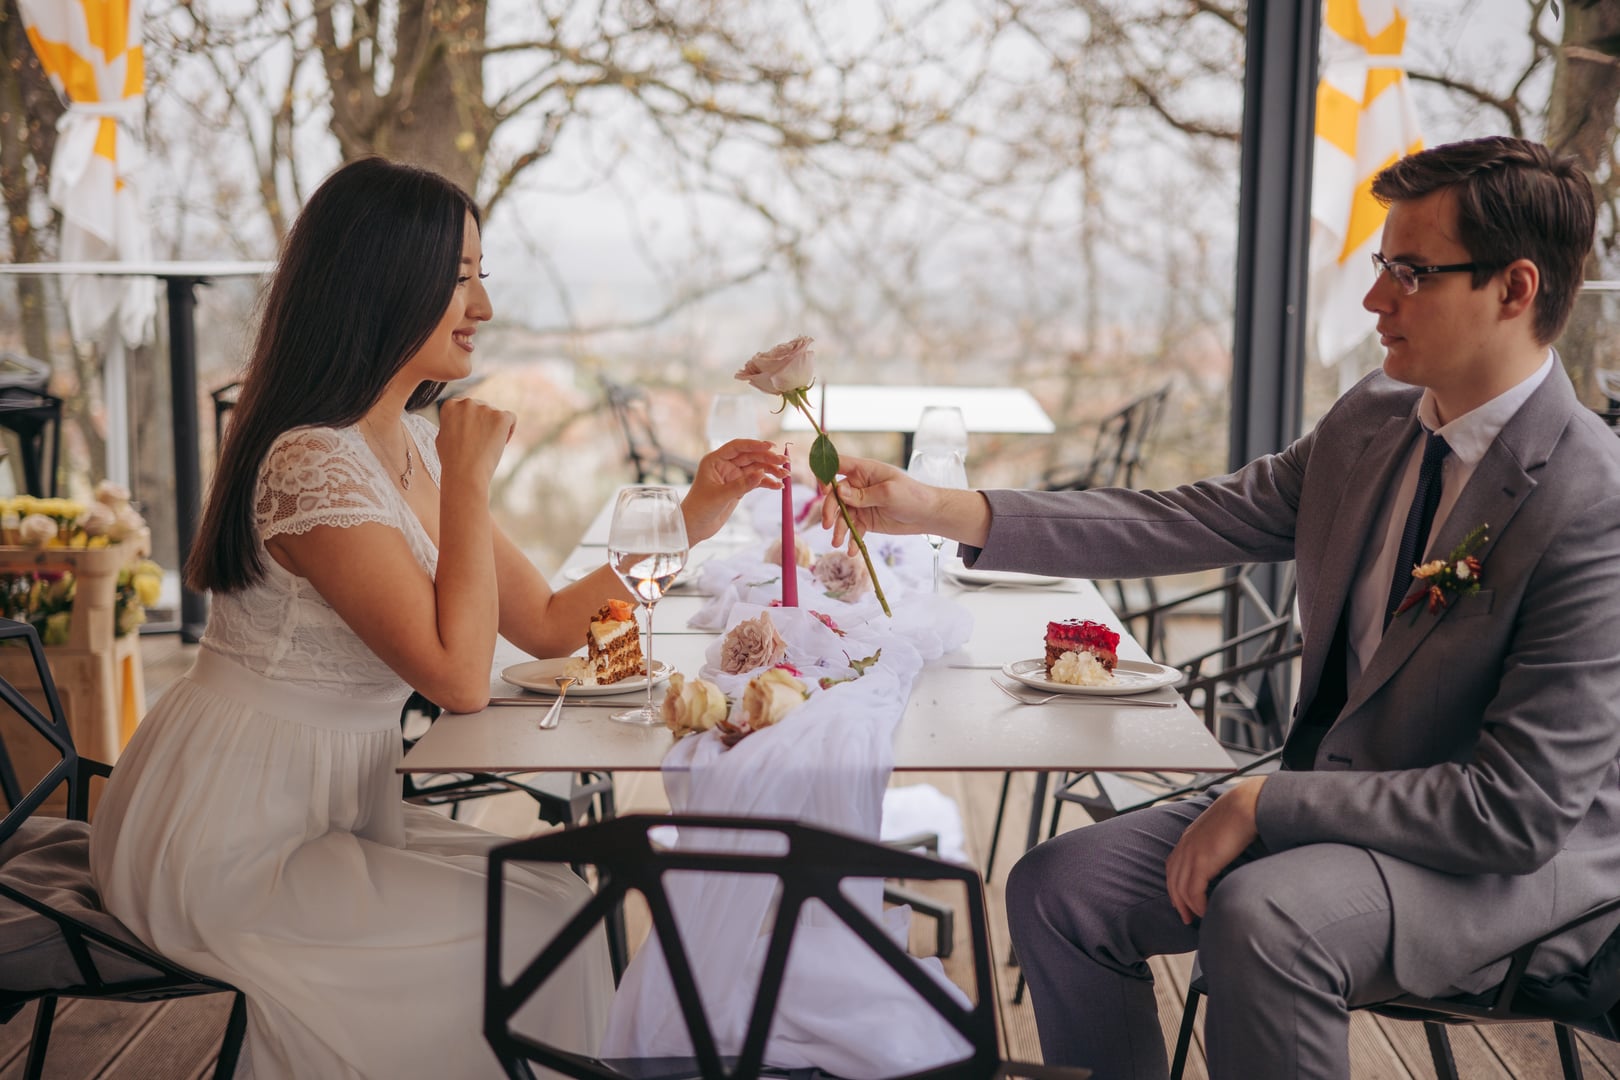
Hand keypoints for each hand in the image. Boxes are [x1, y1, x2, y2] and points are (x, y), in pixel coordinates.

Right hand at [435, 398, 514, 485]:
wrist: (465, 473)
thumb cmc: (452, 460)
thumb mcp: (442, 436)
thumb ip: (452, 422)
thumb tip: (460, 418)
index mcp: (450, 405)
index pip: (465, 408)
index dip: (469, 423)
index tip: (469, 437)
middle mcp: (467, 402)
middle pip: (481, 409)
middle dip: (483, 423)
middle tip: (480, 444)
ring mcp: (484, 408)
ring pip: (495, 414)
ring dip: (494, 428)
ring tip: (487, 447)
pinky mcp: (500, 417)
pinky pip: (510, 418)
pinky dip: (509, 429)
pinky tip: (502, 442)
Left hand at [681, 439, 788, 543]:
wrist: (694, 527)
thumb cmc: (699, 509)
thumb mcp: (720, 496)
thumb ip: (741, 485)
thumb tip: (762, 473)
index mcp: (715, 460)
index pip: (737, 447)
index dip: (754, 445)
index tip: (771, 446)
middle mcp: (725, 465)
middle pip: (750, 457)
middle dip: (768, 459)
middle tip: (785, 462)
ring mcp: (733, 476)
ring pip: (756, 469)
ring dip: (771, 471)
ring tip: (786, 475)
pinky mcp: (738, 487)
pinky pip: (756, 482)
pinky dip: (767, 483)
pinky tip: (778, 486)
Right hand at [820, 455, 988, 550]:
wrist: (927, 516)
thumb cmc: (912, 496)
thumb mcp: (889, 493)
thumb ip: (863, 494)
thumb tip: (839, 491)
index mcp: (864, 471)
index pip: (838, 464)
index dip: (826, 472)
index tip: (823, 489)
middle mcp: (858, 486)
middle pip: (835, 495)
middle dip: (830, 510)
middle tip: (828, 525)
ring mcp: (860, 503)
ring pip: (842, 515)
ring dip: (838, 529)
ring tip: (838, 543)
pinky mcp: (865, 520)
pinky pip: (853, 529)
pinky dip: (851, 539)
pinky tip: (851, 550)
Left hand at [1165, 777, 1266, 923]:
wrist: (1245, 805)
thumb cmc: (1240, 814)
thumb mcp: (1220, 828)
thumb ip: (1215, 841)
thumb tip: (1223, 853)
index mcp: (1188, 838)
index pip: (1173, 866)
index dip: (1175, 885)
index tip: (1181, 900)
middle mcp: (1185, 846)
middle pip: (1173, 881)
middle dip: (1177, 902)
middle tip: (1186, 918)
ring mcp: (1191, 854)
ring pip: (1180, 889)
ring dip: (1187, 907)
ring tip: (1196, 919)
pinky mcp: (1202, 862)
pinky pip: (1193, 892)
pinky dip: (1197, 905)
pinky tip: (1206, 912)